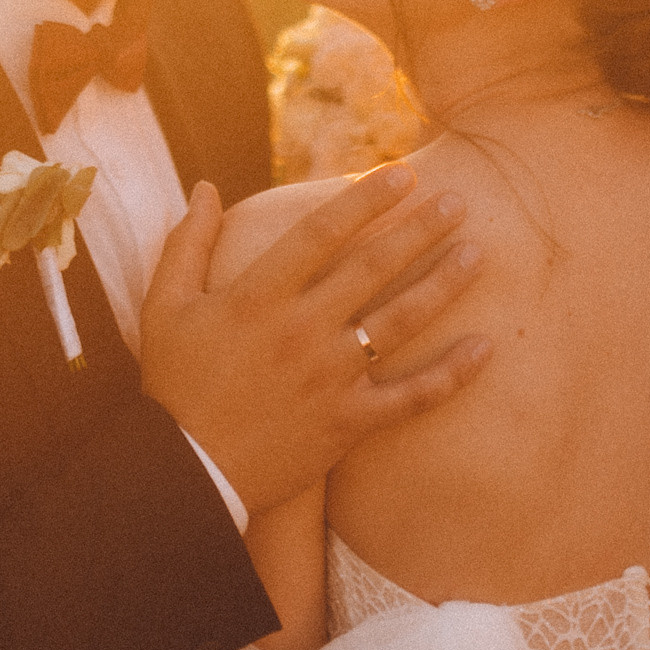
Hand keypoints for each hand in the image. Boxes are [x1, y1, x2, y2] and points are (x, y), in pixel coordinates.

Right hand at [140, 169, 490, 517]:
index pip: (323, 231)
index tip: (403, 174)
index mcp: (258, 295)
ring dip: (443, 283)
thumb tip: (206, 187)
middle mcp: (302, 329)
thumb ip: (188, 242)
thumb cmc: (172, 385)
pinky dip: (451, 374)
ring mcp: (330, 377)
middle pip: (374, 267)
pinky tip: (485, 348)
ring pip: (400, 321)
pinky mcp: (348, 423)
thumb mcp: (165, 306)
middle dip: (420, 229)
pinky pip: (411, 397)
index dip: (366, 199)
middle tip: (459, 201)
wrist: (187, 476)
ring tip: (477, 253)